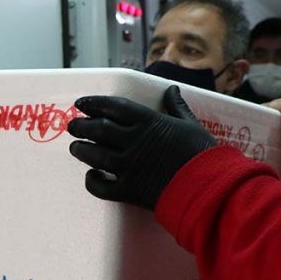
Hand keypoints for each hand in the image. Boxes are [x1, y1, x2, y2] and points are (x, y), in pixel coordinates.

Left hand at [67, 85, 216, 209]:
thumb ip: (177, 106)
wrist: (208, 186)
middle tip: (73, 126)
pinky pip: (102, 187)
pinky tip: (90, 176)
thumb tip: (171, 89)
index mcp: (149, 122)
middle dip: (82, 126)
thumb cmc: (203, 153)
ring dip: (82, 150)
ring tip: (75, 147)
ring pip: (95, 156)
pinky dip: (92, 182)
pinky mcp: (128, 190)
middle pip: (99, 130)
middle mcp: (134, 141)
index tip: (81, 103)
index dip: (94, 103)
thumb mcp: (191, 124)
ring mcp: (129, 166)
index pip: (114, 107)